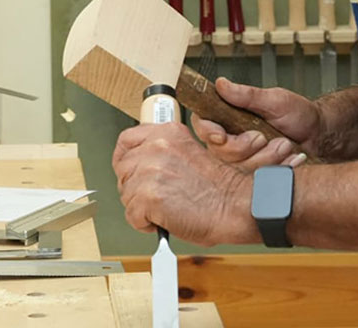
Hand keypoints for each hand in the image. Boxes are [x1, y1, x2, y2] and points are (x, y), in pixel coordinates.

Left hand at [112, 121, 258, 245]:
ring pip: (126, 194)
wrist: (235, 205)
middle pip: (122, 170)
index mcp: (167, 133)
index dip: (124, 159)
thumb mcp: (187, 152)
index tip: (128, 170)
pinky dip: (145, 224)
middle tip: (153, 197)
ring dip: (140, 207)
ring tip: (164, 209)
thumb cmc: (219, 186)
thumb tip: (141, 164)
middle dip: (133, 187)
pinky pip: (132, 216)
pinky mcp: (148, 196)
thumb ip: (162, 152)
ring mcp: (150, 170)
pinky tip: (163, 220)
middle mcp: (157, 146)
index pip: (126, 140)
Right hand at [191, 77, 319, 168]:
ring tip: (285, 145)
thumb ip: (247, 95)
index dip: (208, 132)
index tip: (222, 135)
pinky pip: (259, 179)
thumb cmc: (299, 114)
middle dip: (245, 147)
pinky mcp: (257, 174)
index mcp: (230, 118)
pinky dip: (278, 168)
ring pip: (240, 168)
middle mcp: (233, 139)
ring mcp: (244, 159)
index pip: (204, 125)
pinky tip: (291, 159)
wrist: (320, 135)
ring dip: (266, 157)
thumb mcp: (275, 100)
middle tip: (263, 137)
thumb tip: (221, 84)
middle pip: (220, 152)